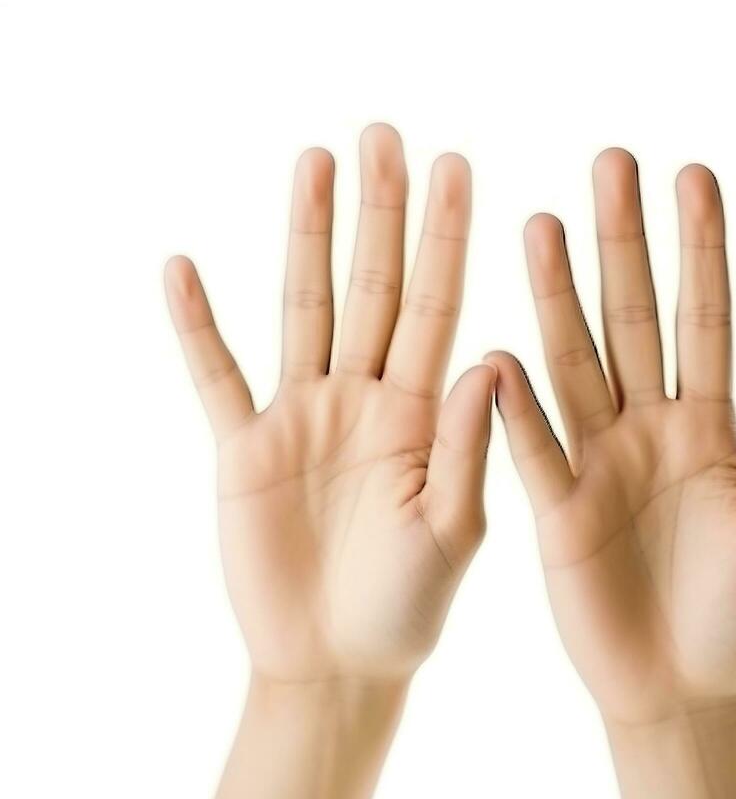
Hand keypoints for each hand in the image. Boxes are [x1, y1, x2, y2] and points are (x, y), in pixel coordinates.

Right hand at [166, 124, 493, 685]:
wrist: (340, 662)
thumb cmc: (409, 606)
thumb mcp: (454, 529)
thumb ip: (466, 446)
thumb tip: (490, 359)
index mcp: (423, 413)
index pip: (438, 307)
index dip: (446, 240)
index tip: (456, 167)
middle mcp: (366, 398)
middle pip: (373, 289)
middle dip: (380, 215)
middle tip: (384, 135)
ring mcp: (303, 417)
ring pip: (304, 309)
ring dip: (306, 239)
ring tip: (312, 163)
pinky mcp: (246, 450)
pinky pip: (217, 377)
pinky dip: (198, 328)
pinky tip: (183, 268)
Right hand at [488, 150, 735, 726]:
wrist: (683, 690)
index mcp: (712, 428)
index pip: (706, 318)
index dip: (701, 248)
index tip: (691, 174)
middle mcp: (650, 428)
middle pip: (633, 318)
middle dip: (622, 243)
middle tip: (609, 164)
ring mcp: (598, 460)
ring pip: (575, 362)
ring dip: (557, 297)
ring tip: (539, 223)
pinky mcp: (556, 505)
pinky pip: (533, 446)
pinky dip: (514, 405)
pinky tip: (496, 353)